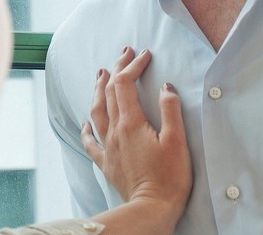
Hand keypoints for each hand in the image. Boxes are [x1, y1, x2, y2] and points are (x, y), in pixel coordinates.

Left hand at [80, 47, 191, 222]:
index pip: (126, 84)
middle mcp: (115, 131)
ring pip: (96, 111)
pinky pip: (91, 141)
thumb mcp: (177, 142)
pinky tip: (85, 121)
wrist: (151, 210)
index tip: (144, 54)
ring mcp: (108, 147)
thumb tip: (165, 86)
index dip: (133, 65)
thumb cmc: (169, 178)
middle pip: (109, 92)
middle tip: (124, 53)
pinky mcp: (107, 163)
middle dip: (117, 69)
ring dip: (98, 90)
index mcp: (131, 123)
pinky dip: (86, 128)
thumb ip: (170, 110)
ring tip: (100, 74)